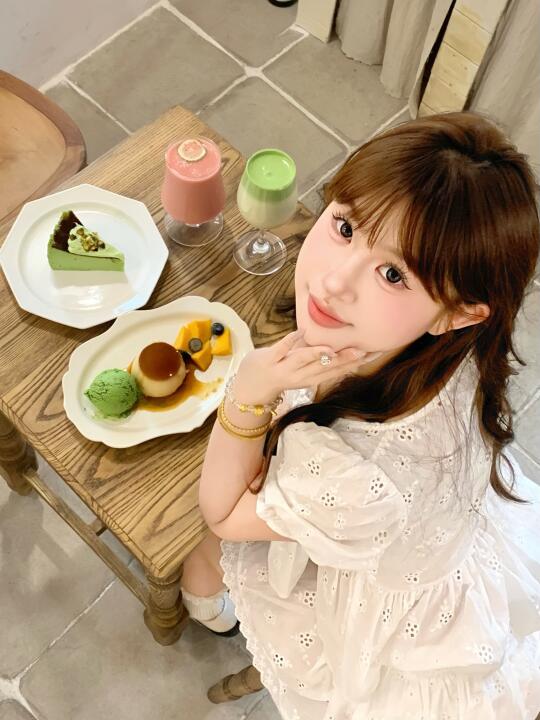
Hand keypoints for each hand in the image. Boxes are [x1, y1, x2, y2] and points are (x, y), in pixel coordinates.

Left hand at [232, 329, 381, 404]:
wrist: (249, 390)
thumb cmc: (278, 374)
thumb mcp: (301, 369)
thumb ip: (317, 359)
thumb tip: (339, 347)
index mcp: (310, 378)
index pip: (337, 370)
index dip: (355, 363)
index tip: (373, 354)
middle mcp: (300, 376)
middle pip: (325, 368)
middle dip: (344, 360)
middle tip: (362, 351)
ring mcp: (284, 368)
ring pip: (304, 361)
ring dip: (318, 354)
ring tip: (332, 349)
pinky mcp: (269, 359)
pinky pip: (281, 349)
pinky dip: (291, 340)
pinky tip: (302, 332)